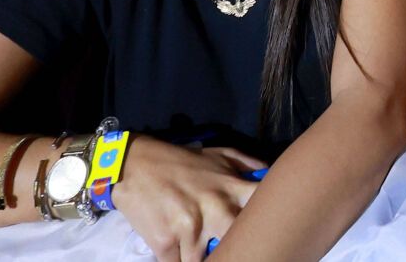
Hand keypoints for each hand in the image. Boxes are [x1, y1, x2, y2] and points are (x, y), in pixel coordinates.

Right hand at [115, 136, 264, 261]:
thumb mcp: (220, 154)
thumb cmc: (182, 161)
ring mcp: (191, 228)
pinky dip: (178, 260)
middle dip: (238, 247)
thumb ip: (247, 165)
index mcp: (234, 190)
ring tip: (198, 246)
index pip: (266, 207)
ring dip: (204, 257)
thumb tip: (269, 173)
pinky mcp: (165, 242)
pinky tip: (178, 250)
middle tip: (230, 244)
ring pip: (208, 260)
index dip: (271, 221)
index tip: (266, 227)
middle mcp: (217, 209)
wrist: (135, 165)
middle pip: (241, 242)